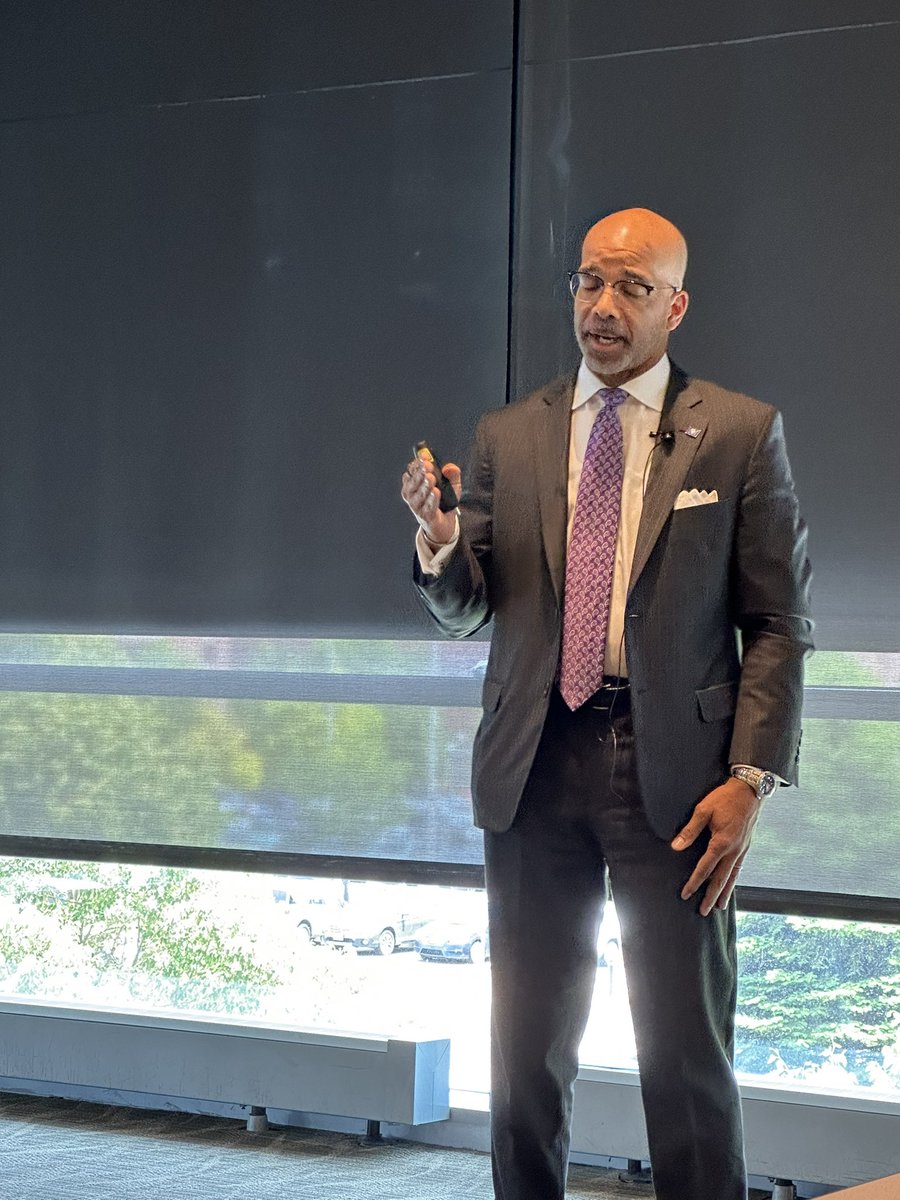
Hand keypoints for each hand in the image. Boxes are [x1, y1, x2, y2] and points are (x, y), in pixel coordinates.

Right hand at [400, 453, 461, 546]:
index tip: (425, 457)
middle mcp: (412, 494)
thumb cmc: (444, 500)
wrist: (446, 523)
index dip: (417, 463)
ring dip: (424, 486)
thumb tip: (448, 468)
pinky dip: (431, 500)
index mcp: (414, 483)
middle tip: (428, 466)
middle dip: (420, 473)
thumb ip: (452, 473)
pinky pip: (427, 508)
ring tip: (431, 478)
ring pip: (417, 495)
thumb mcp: (452, 484)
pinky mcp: (425, 517)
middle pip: (412, 482)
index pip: (411, 470)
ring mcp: (417, 506)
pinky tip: (436, 492)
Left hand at [671, 777, 760, 915]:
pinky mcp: (746, 846)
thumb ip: (690, 830)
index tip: (685, 894)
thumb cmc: (725, 798)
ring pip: (732, 876)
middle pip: (721, 879)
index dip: (694, 882)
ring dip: (724, 892)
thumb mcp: (703, 810)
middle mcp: (733, 850)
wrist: (750, 791)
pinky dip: (733, 880)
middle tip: (703, 911)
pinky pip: (739, 868)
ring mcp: (742, 850)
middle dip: (711, 896)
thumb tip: (676, 847)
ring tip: (719, 907)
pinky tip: (730, 885)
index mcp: (721, 842)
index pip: (704, 868)